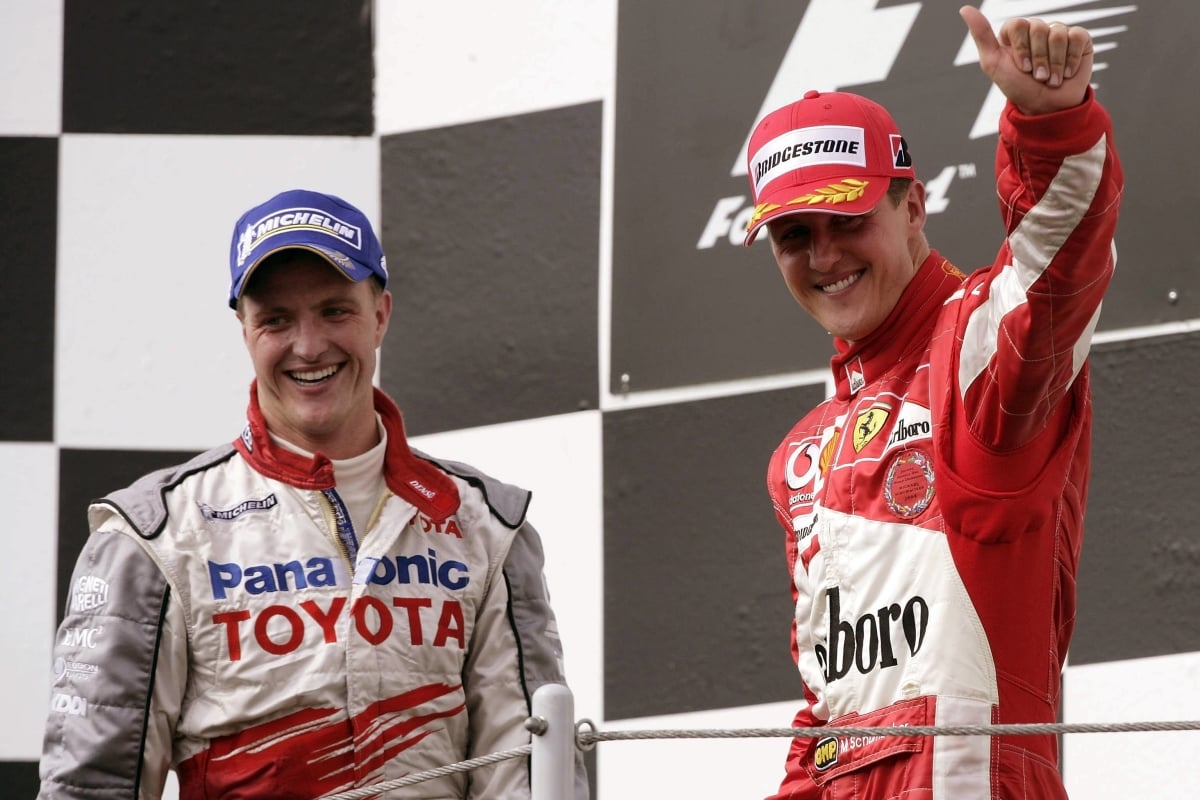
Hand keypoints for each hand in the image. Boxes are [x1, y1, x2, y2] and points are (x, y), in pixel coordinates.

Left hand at [959, 5, 1093, 114]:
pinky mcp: (1079, 38)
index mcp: (1015, 33)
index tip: (1022, 68)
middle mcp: (1036, 29)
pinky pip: (1077, 37)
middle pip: (1038, 28)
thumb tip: (965, 9)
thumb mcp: (993, 64)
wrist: (1046, 107)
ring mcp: (1058, 32)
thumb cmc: (1018, 87)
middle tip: (1037, 76)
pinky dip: (1070, 60)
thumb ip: (981, 35)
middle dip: (1038, 59)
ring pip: (1058, 34)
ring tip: (1051, 78)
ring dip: (1054, 64)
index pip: (1017, 25)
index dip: (1021, 48)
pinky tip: (1066, 73)